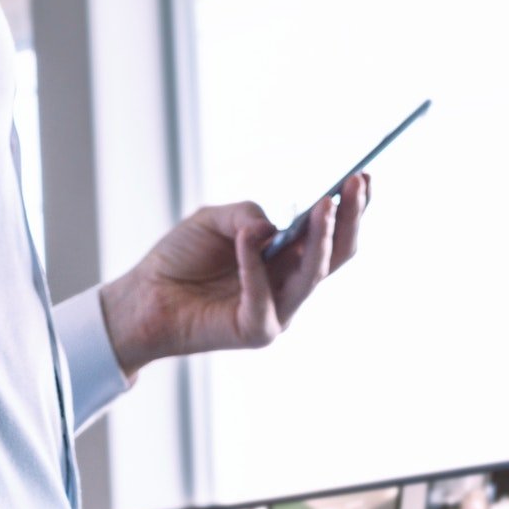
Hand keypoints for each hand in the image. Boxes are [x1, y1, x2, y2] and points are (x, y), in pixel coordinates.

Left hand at [99, 172, 370, 377]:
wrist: (144, 297)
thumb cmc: (181, 258)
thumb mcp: (214, 220)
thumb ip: (245, 216)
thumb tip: (271, 229)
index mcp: (288, 257)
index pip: (332, 235)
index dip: (351, 209)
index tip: (364, 177)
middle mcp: (289, 284)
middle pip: (335, 255)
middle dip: (350, 219)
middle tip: (357, 185)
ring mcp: (277, 311)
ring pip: (312, 276)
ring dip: (322, 239)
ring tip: (326, 206)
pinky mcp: (255, 330)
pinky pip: (263, 297)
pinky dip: (255, 266)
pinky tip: (250, 238)